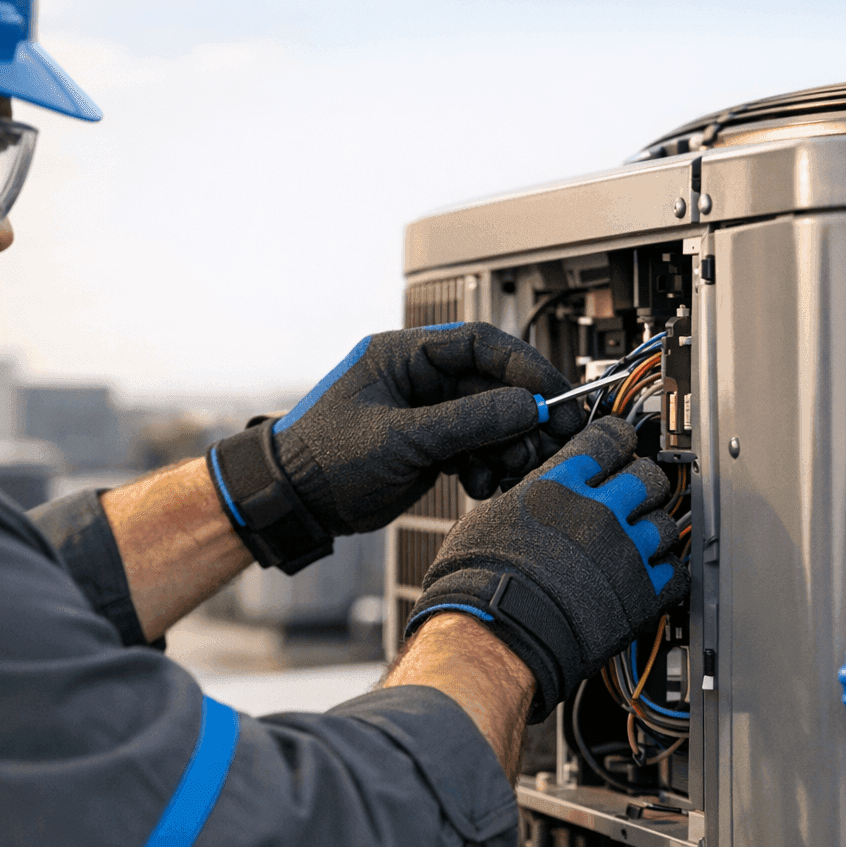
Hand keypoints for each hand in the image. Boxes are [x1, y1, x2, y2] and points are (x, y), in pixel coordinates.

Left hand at [207, 322, 583, 572]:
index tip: (552, 394)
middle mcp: (418, 379)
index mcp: (403, 355)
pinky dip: (488, 467)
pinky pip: (476, 449)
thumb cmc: (321, 459)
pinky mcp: (429, 448)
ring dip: (508, 446)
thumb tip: (525, 408)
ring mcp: (426, 415)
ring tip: (510, 469)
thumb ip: (466, 421)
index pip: (479, 343)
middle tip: (553, 437)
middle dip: (523, 414)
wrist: (292, 504)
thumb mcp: (399, 438)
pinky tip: (482, 486)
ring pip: (489, 421)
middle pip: (492, 384)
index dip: (523, 366)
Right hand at [403, 417, 689, 721]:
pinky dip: (666, 571)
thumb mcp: (491, 516)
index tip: (621, 445)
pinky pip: (676, 572)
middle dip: (642, 483)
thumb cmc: (479, 583)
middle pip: (648, 476)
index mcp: (559, 485)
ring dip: (655, 529)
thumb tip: (536, 493)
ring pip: (667, 522)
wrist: (497, 633)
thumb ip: (529, 496)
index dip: (618, 439)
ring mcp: (624, 552)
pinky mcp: (641, 594)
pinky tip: (651, 574)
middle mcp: (598, 511)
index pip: (609, 439)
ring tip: (640, 539)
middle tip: (634, 495)